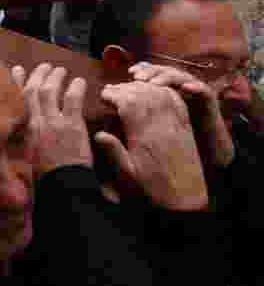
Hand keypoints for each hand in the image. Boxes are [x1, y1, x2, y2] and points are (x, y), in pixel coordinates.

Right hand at [24, 64, 92, 174]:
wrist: (62, 187)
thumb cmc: (45, 178)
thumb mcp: (26, 159)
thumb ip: (24, 144)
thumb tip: (20, 136)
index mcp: (24, 130)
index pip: (18, 99)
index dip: (17, 82)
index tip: (18, 70)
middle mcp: (36, 122)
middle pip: (34, 90)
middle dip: (38, 74)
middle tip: (45, 66)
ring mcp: (54, 122)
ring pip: (51, 91)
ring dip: (55, 77)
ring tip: (60, 70)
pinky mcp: (72, 126)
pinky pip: (72, 99)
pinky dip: (75, 87)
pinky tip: (79, 81)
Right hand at [96, 82, 207, 210]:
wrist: (187, 198)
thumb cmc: (154, 188)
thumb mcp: (129, 174)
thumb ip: (115, 153)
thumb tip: (99, 134)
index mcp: (146, 137)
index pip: (129, 104)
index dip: (115, 95)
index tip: (103, 95)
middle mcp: (162, 127)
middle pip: (144, 95)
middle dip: (125, 88)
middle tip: (111, 90)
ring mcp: (176, 125)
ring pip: (160, 94)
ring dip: (143, 87)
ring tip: (128, 88)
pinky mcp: (186, 127)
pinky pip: (176, 101)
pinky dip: (163, 91)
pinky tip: (153, 90)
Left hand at [130, 62, 233, 167]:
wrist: (203, 151)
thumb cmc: (171, 138)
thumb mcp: (149, 123)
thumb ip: (132, 111)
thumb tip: (106, 100)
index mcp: (164, 89)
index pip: (151, 73)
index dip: (140, 71)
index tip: (130, 73)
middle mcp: (179, 86)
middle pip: (164, 72)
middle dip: (151, 72)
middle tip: (138, 77)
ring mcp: (194, 92)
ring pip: (181, 77)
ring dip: (168, 77)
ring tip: (155, 83)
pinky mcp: (209, 102)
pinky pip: (204, 91)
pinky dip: (195, 87)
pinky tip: (185, 88)